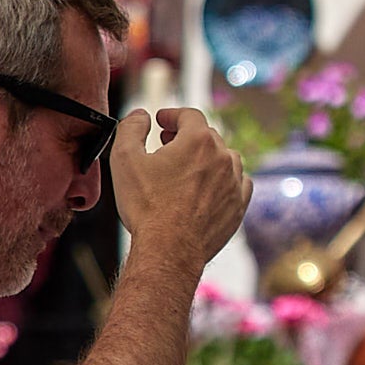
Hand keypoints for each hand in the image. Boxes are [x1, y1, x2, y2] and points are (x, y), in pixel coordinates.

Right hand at [110, 107, 251, 273]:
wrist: (169, 249)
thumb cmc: (146, 205)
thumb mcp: (125, 159)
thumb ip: (131, 128)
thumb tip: (141, 115)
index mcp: (198, 141)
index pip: (189, 116)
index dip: (173, 115)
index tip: (161, 122)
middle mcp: (223, 157)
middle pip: (207, 136)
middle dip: (186, 136)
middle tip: (167, 143)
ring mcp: (234, 182)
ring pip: (225, 157)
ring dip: (207, 156)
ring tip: (188, 166)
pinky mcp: (239, 206)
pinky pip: (238, 182)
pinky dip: (224, 179)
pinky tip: (209, 186)